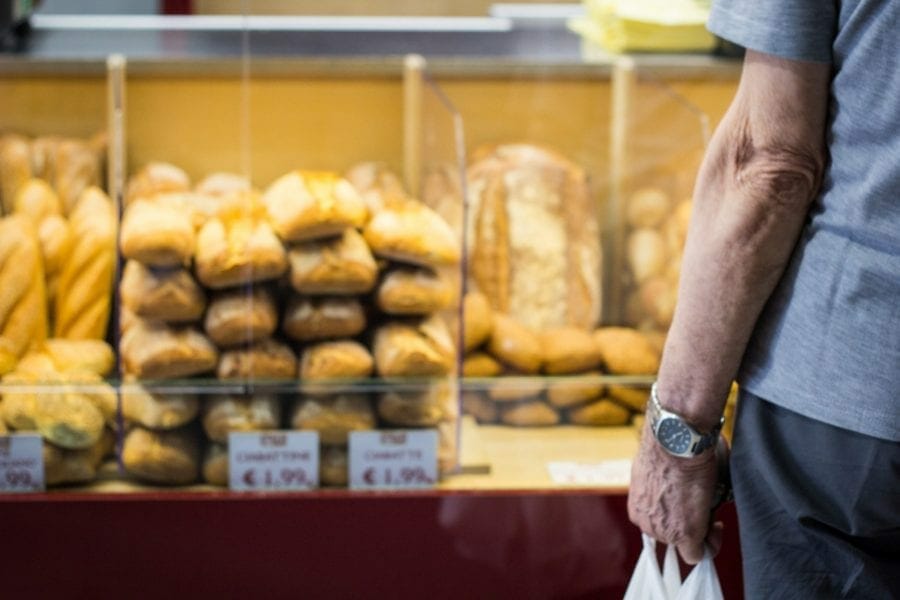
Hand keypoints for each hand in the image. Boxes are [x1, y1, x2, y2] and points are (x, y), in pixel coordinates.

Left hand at [627, 422, 722, 563]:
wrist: (675, 442)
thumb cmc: (669, 448)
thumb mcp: (657, 473)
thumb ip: (663, 490)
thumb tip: (677, 489)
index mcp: (638, 506)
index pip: (659, 525)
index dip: (678, 517)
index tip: (690, 505)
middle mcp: (646, 522)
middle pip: (672, 534)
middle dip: (689, 522)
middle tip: (702, 503)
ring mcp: (664, 531)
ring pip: (686, 543)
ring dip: (700, 528)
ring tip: (707, 505)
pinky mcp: (685, 534)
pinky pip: (698, 554)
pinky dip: (710, 544)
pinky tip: (717, 525)